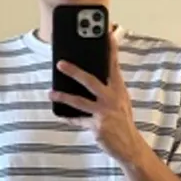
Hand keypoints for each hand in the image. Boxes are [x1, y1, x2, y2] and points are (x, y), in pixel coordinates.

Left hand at [49, 31, 144, 164]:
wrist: (130, 146)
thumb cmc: (122, 122)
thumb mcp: (120, 102)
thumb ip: (109, 88)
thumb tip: (89, 77)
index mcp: (119, 90)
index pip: (114, 66)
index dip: (111, 49)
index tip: (107, 33)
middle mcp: (112, 98)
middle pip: (91, 81)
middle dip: (74, 71)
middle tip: (60, 63)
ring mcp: (105, 112)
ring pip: (80, 101)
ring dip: (63, 96)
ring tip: (51, 92)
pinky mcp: (98, 126)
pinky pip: (79, 120)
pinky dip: (69, 118)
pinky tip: (60, 114)